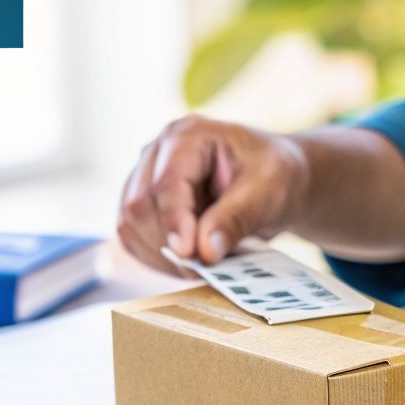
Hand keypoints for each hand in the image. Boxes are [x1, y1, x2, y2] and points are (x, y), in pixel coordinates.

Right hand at [116, 114, 310, 274]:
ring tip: (200, 267)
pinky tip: (186, 264)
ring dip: (161, 255)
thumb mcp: (268, 193)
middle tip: (204, 269)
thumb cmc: (275, 175)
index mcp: (188, 136)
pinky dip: (156, 259)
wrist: (274, 180)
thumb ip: (236, 218)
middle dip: (169, 243)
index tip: (188, 254)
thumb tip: (204, 251)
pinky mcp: (143, 205)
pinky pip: (133, 238)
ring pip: (130, 225)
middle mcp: (157, 153)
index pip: (167, 182)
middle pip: (141, 206)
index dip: (174, 220)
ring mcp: (145, 178)